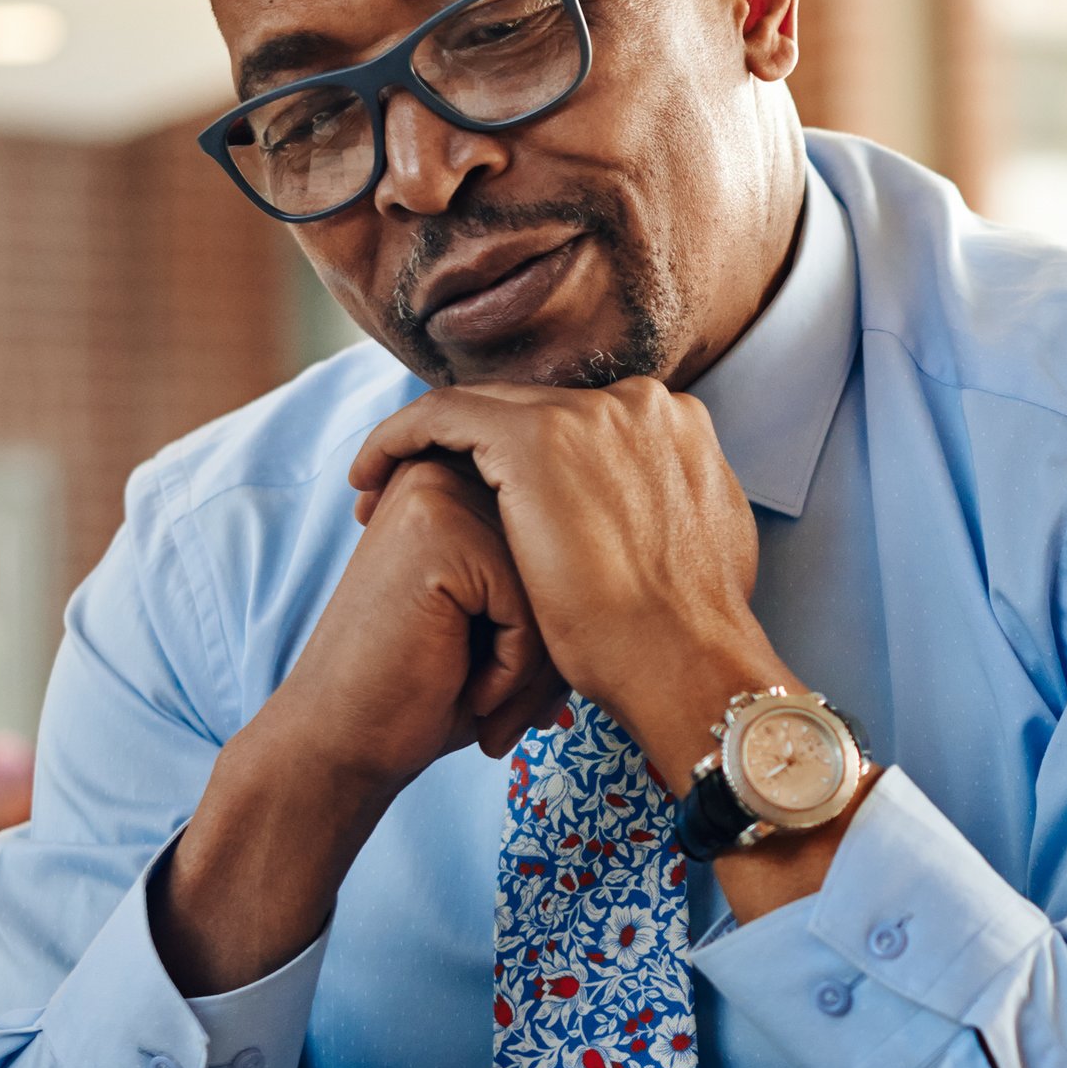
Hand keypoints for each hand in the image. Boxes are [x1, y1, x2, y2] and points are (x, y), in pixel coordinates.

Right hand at [152, 460, 552, 993]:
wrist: (343, 748)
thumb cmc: (431, 692)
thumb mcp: (504, 616)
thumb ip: (551, 566)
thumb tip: (642, 554)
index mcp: (461, 480)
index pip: (566, 535)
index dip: (550, 623)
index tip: (485, 668)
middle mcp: (448, 471)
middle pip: (565, 555)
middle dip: (547, 644)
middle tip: (489, 695)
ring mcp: (441, 495)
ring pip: (558, 581)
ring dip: (534, 663)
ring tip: (480, 695)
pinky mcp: (441, 535)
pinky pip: (535, 607)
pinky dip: (514, 669)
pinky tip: (466, 689)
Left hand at [347, 378, 778, 786]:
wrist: (688, 665)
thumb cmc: (691, 640)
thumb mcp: (699, 553)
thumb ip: (665, 512)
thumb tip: (646, 517)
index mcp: (675, 426)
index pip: (578, 425)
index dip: (524, 461)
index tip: (484, 503)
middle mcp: (638, 402)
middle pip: (529, 410)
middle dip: (471, 450)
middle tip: (419, 494)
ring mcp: (591, 413)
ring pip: (483, 408)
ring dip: (428, 444)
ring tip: (382, 488)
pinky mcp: (537, 436)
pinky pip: (441, 416)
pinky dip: (398, 438)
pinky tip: (367, 476)